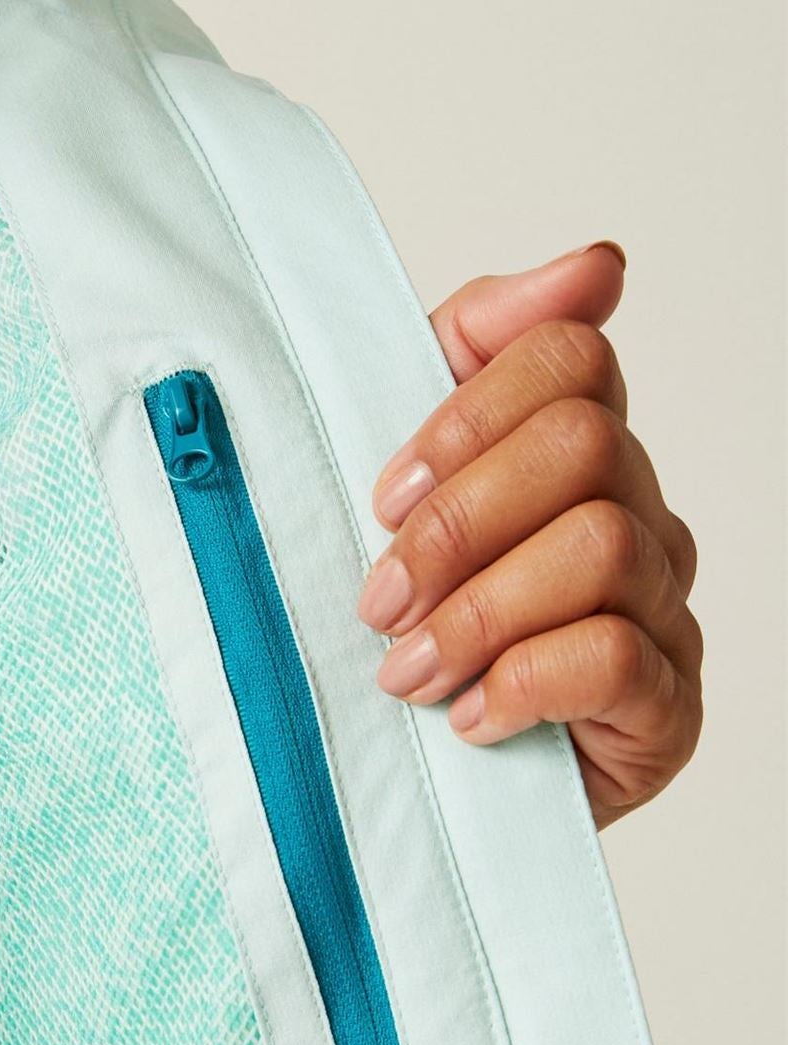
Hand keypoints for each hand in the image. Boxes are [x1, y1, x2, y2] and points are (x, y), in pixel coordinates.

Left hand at [359, 242, 701, 828]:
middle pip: (583, 445)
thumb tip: (597, 264)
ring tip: (404, 673)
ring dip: (476, 614)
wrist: (409, 780)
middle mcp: (634, 513)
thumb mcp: (399, 483)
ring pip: (599, 548)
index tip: (383, 494)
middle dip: (457, 523)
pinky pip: (614, 657)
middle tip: (377, 599)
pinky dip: (521, 684)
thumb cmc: (402, 621)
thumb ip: (469, 354)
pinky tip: (468, 717)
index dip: (467, 414)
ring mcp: (660, 608)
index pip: (565, 358)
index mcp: (569, 450)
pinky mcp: (666, 708)